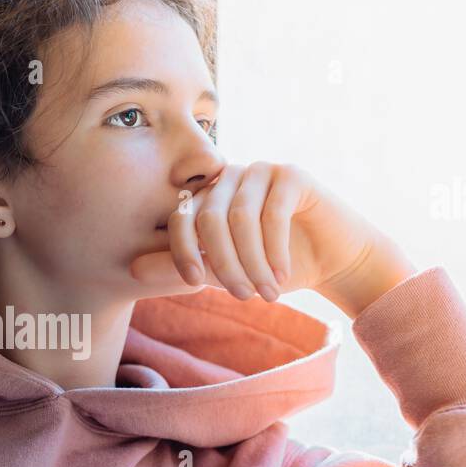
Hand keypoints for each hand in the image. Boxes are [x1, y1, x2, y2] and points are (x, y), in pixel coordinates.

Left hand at [130, 162, 406, 313]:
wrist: (333, 260)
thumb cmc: (274, 266)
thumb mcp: (222, 273)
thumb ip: (180, 267)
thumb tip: (132, 268)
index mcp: (207, 197)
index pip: (180, 216)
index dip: (180, 250)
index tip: (192, 283)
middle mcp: (229, 177)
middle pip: (209, 218)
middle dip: (223, 264)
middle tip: (242, 296)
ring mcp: (261, 171)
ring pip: (241, 218)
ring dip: (252, 262)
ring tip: (265, 292)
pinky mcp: (292, 175)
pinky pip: (273, 212)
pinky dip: (274, 249)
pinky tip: (282, 274)